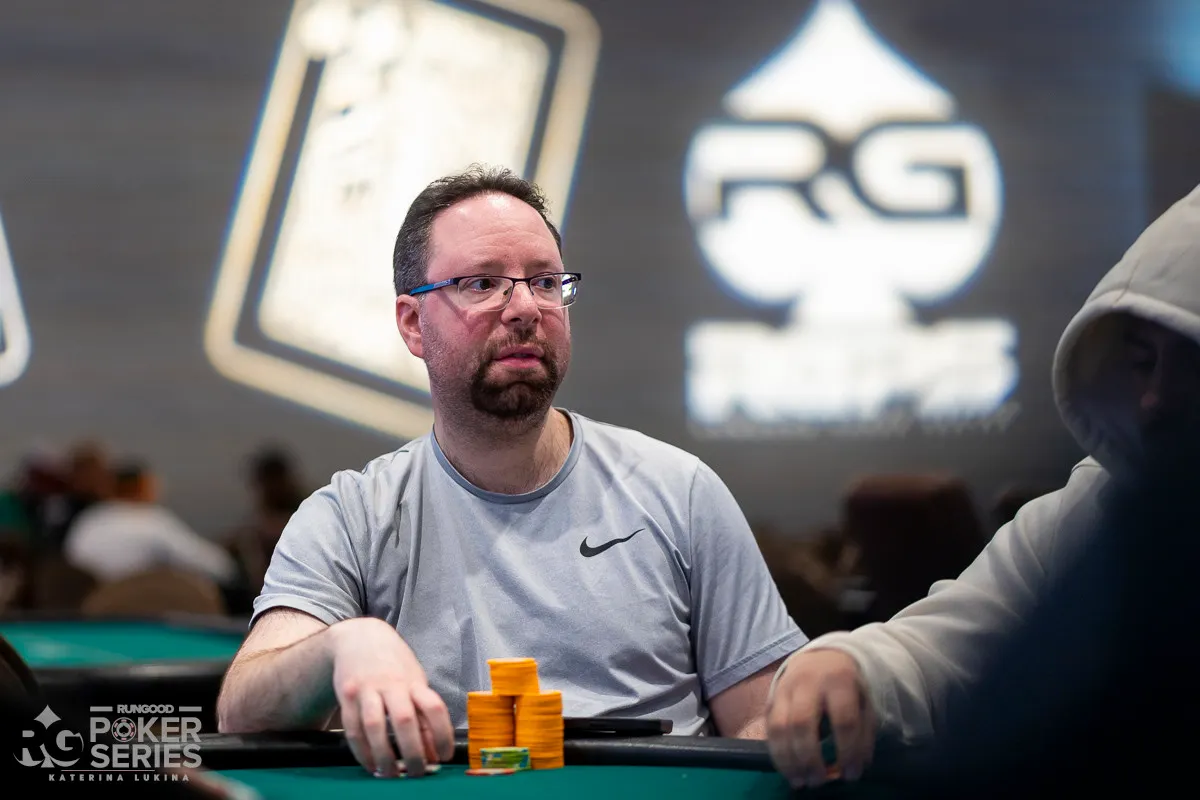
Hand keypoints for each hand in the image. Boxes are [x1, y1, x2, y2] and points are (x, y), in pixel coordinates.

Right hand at [329, 618, 454, 777]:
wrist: (359, 637)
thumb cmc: (393, 664)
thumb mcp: (414, 681)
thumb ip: (423, 713)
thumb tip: (432, 751)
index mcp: (414, 681)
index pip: (434, 708)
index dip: (442, 734)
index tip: (444, 756)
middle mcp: (392, 684)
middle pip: (404, 720)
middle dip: (412, 751)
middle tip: (417, 773)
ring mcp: (367, 689)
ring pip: (374, 726)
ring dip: (383, 755)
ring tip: (391, 774)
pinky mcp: (346, 696)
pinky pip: (352, 728)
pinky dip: (361, 751)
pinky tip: (370, 764)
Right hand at [766, 648, 875, 787]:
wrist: (821, 656)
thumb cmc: (846, 685)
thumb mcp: (864, 702)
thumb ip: (863, 734)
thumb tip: (854, 768)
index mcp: (839, 680)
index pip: (843, 720)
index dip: (848, 751)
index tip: (851, 775)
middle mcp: (808, 682)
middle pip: (803, 723)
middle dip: (809, 758)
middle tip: (818, 782)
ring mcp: (784, 688)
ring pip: (779, 726)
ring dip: (788, 759)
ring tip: (799, 781)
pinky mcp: (771, 697)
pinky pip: (769, 727)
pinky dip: (776, 752)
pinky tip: (787, 769)